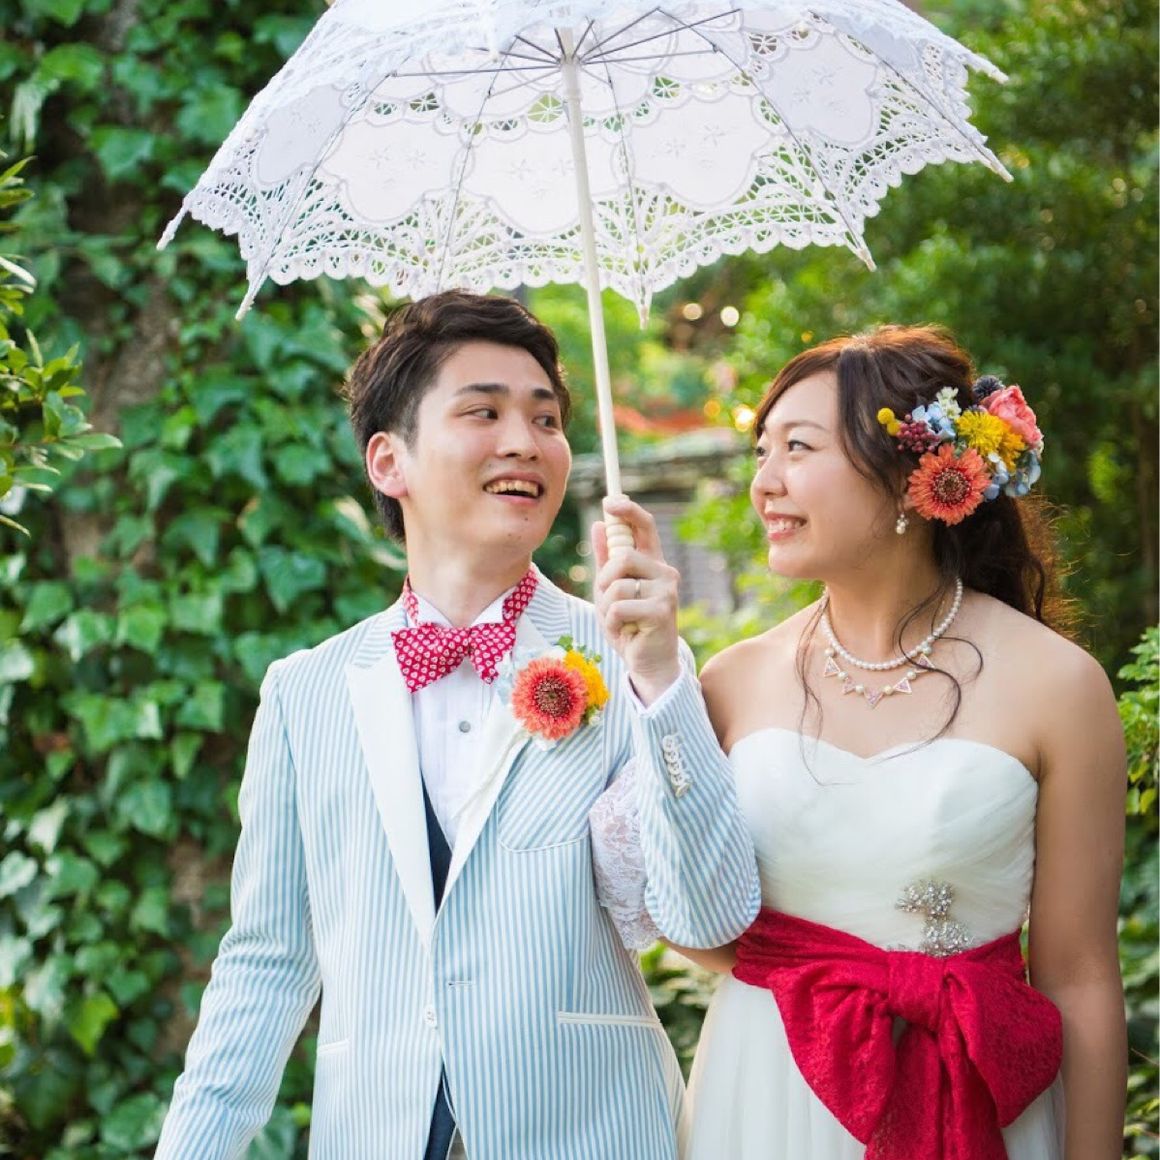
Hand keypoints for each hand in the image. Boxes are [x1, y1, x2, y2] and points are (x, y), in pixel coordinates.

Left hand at [592, 495, 681, 705]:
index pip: (645, 526)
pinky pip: (619, 607)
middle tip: (608, 600)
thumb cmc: (630, 625)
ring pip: (617, 584)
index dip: (628, 510)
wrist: (648, 663)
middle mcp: (664, 572)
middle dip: (604, 580)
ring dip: (606, 606)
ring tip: (618, 621)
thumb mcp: (610, 590)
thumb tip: (598, 525)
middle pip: (623, 557)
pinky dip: (612, 622)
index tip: (609, 501)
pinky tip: (625, 632)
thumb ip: (606, 560)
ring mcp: (666, 591)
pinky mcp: (662, 611)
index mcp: (652, 563)